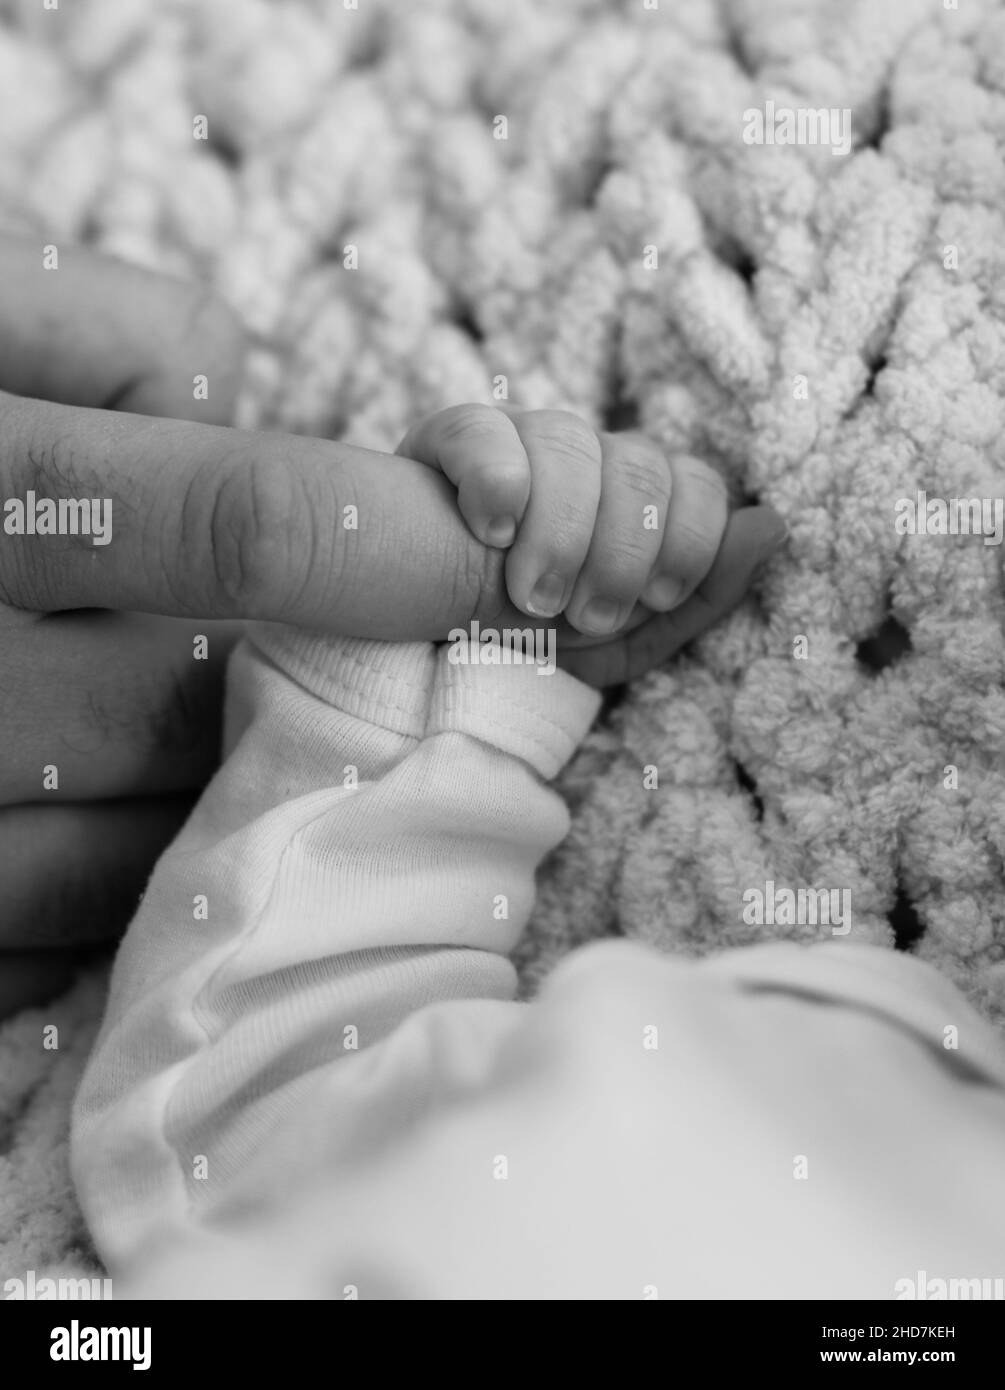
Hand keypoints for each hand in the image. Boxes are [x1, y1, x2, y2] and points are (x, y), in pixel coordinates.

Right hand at [396, 403, 786, 685]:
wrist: (411, 636)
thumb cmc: (517, 637)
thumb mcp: (620, 642)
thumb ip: (699, 592)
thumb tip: (775, 526)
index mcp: (632, 499)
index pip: (698, 484)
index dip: (686, 542)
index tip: (647, 601)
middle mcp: (586, 457)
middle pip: (643, 465)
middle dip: (623, 554)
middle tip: (584, 613)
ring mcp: (519, 436)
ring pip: (573, 444)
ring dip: (562, 534)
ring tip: (530, 599)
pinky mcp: (449, 434)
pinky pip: (489, 430)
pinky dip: (498, 484)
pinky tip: (488, 532)